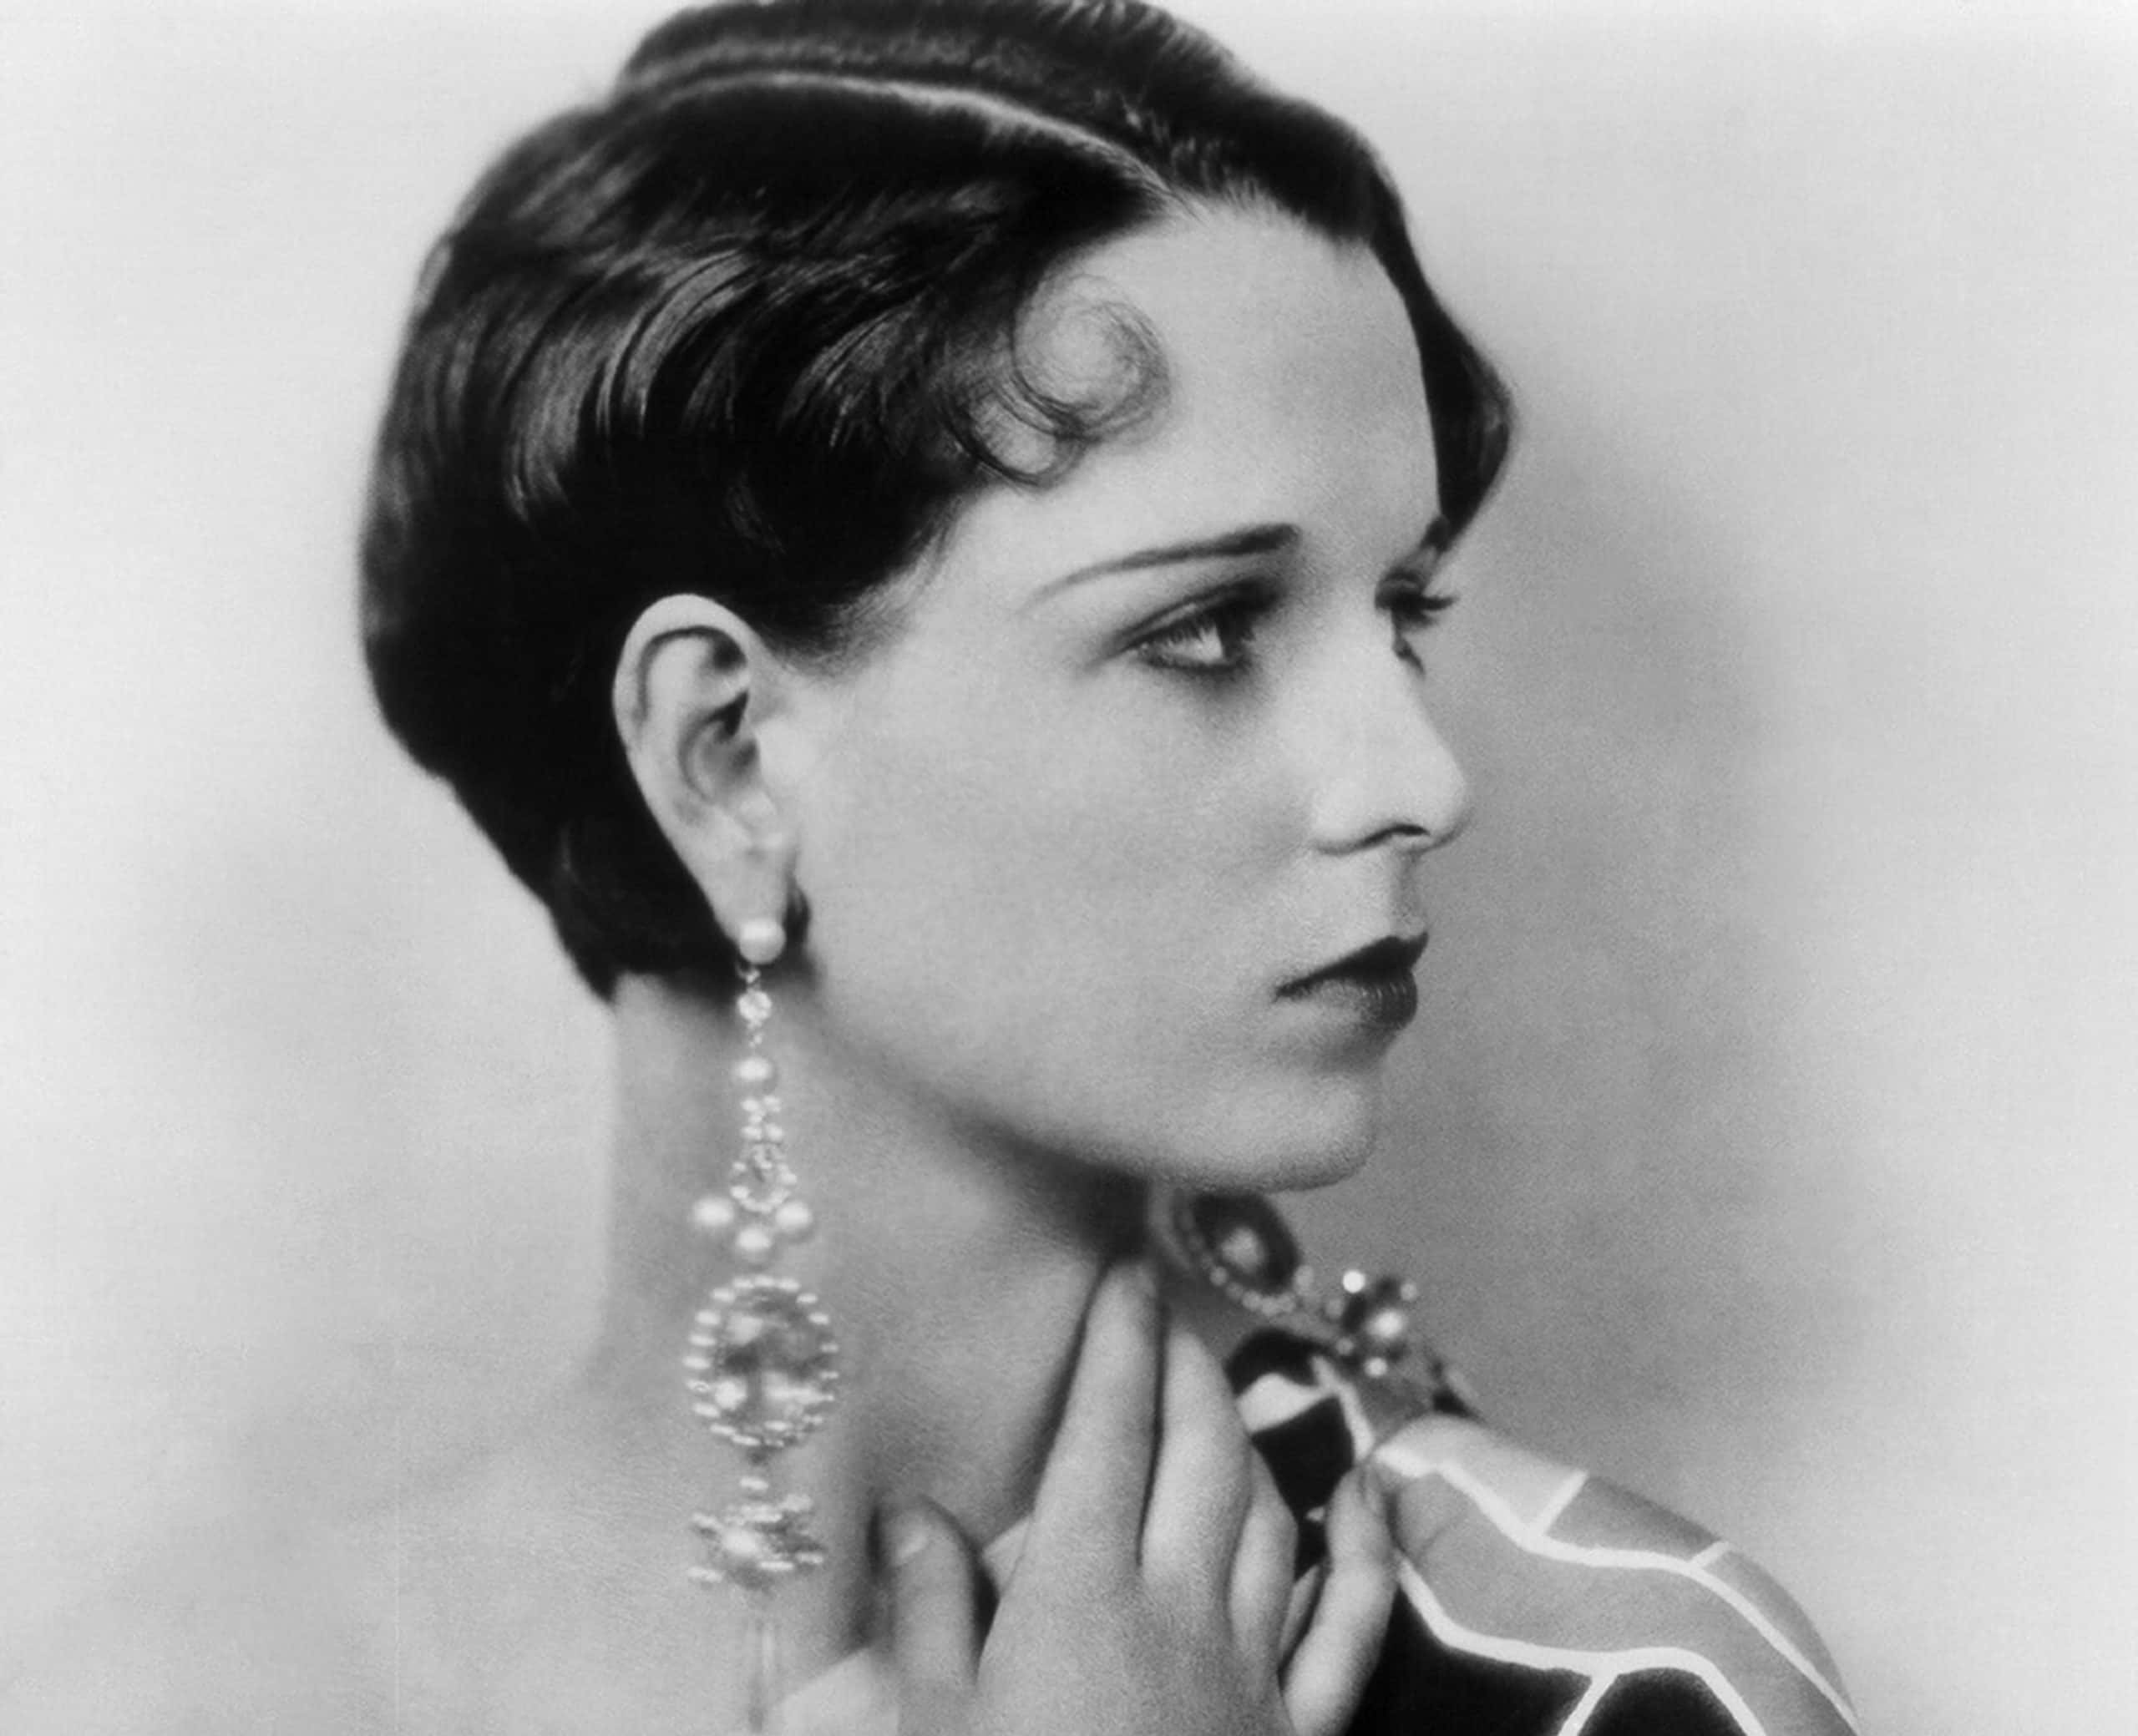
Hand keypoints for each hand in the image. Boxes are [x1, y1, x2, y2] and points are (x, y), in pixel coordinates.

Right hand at [885, 1261, 1394, 1735]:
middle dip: (1183, 1367)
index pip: (1105, 1434)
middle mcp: (1178, 1607)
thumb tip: (914, 1511)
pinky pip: (1348, 1626)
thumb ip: (929, 1614)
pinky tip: (1360, 1500)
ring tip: (1226, 1386)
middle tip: (1163, 1313)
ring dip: (1249, 1436)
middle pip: (1197, 1451)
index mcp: (1079, 1596)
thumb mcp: (933, 1731)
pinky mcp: (1299, 1733)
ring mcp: (1251, 1668)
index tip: (1122, 1267)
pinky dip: (1362, 1554)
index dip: (1116, 1342)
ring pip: (1265, 1513)